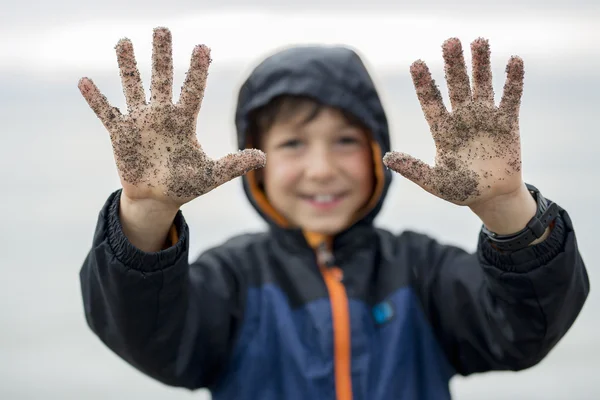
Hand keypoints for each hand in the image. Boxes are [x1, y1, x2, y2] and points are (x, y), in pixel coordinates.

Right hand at [78, 27, 265, 208]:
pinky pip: (106, 112)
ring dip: (128, 66)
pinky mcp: (120, 133)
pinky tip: (84, 81)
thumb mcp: (211, 175)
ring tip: (124, 41)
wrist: (158, 198)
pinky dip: (95, 99)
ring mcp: (139, 122)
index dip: (197, 70)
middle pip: (162, 80)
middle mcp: (162, 115)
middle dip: (162, 56)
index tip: (203, 47)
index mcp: (184, 121)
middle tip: (162, 30)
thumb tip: (263, 156)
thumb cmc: (185, 184)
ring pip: (133, 87)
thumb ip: (234, 164)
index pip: (192, 90)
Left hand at [383, 37, 524, 207]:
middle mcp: (462, 118)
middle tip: (450, 42)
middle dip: (453, 65)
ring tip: (480, 41)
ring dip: (481, 64)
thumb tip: (387, 158)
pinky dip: (513, 80)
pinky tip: (513, 61)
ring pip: (482, 85)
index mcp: (442, 130)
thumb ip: (414, 170)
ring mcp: (485, 117)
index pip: (431, 101)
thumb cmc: (461, 189)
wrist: (492, 196)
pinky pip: (511, 97)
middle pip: (456, 86)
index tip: (417, 64)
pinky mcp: (507, 122)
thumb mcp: (435, 182)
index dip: (424, 84)